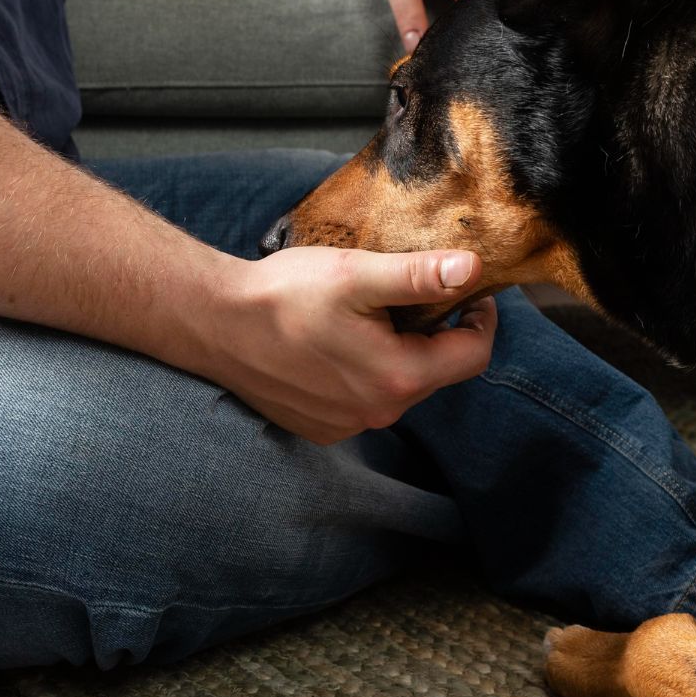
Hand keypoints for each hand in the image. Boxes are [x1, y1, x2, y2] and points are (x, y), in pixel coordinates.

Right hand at [212, 246, 497, 443]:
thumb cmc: (283, 296)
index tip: (469, 289)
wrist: (215, 323)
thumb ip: (419, 276)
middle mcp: (379, 412)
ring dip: (400, 352)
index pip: (473, 355)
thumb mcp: (356, 275)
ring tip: (371, 314)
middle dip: (436, 333)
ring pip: (400, 386)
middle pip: (437, 372)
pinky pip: (365, 400)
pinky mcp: (322, 428)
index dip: (480, 318)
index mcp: (397, 376)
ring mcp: (348, 425)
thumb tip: (472, 269)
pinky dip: (365, 372)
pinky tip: (338, 342)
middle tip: (413, 293)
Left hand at [367, 0, 499, 51]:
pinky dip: (479, 3)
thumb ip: (407, 15)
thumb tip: (416, 51)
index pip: (476, 15)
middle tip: (454, 50)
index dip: (465, 38)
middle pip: (489, 8)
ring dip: (478, 16)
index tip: (450, 55)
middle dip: (474, 30)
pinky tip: (464, 14)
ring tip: (460, 34)